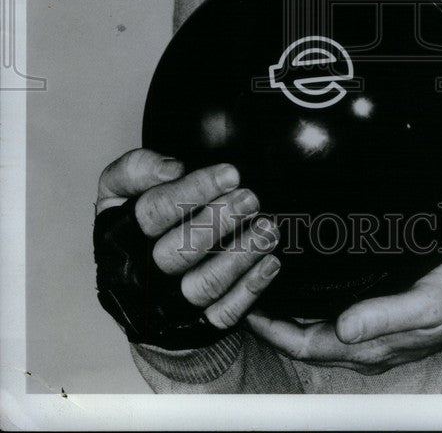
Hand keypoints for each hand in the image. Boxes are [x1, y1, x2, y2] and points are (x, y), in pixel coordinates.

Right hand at [96, 148, 279, 333]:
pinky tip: (269, 262)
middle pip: (178, 251)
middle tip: (251, 199)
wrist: (138, 288)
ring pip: (204, 285)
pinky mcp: (195, 326)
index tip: (231, 174)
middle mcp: (139, 275)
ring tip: (267, 229)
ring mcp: (168, 305)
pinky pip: (224, 313)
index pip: (154, 212)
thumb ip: (136, 170)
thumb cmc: (138, 226)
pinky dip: (250, 288)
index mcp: (118, 237)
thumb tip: (172, 169)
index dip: (194, 191)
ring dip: (240, 255)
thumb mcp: (121, 192)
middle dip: (219, 222)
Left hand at [247, 249, 441, 374]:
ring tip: (268, 285)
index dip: (274, 328)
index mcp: (372, 345)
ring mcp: (375, 333)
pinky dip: (315, 305)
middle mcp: (368, 344)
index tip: (247, 309)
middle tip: (248, 291)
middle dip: (275, 322)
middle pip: (307, 339)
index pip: (308, 343)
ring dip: (292, 313)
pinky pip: (337, 317)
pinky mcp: (384, 316)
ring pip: (320, 329)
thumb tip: (341, 326)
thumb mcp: (425, 304)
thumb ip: (382, 316)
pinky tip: (308, 285)